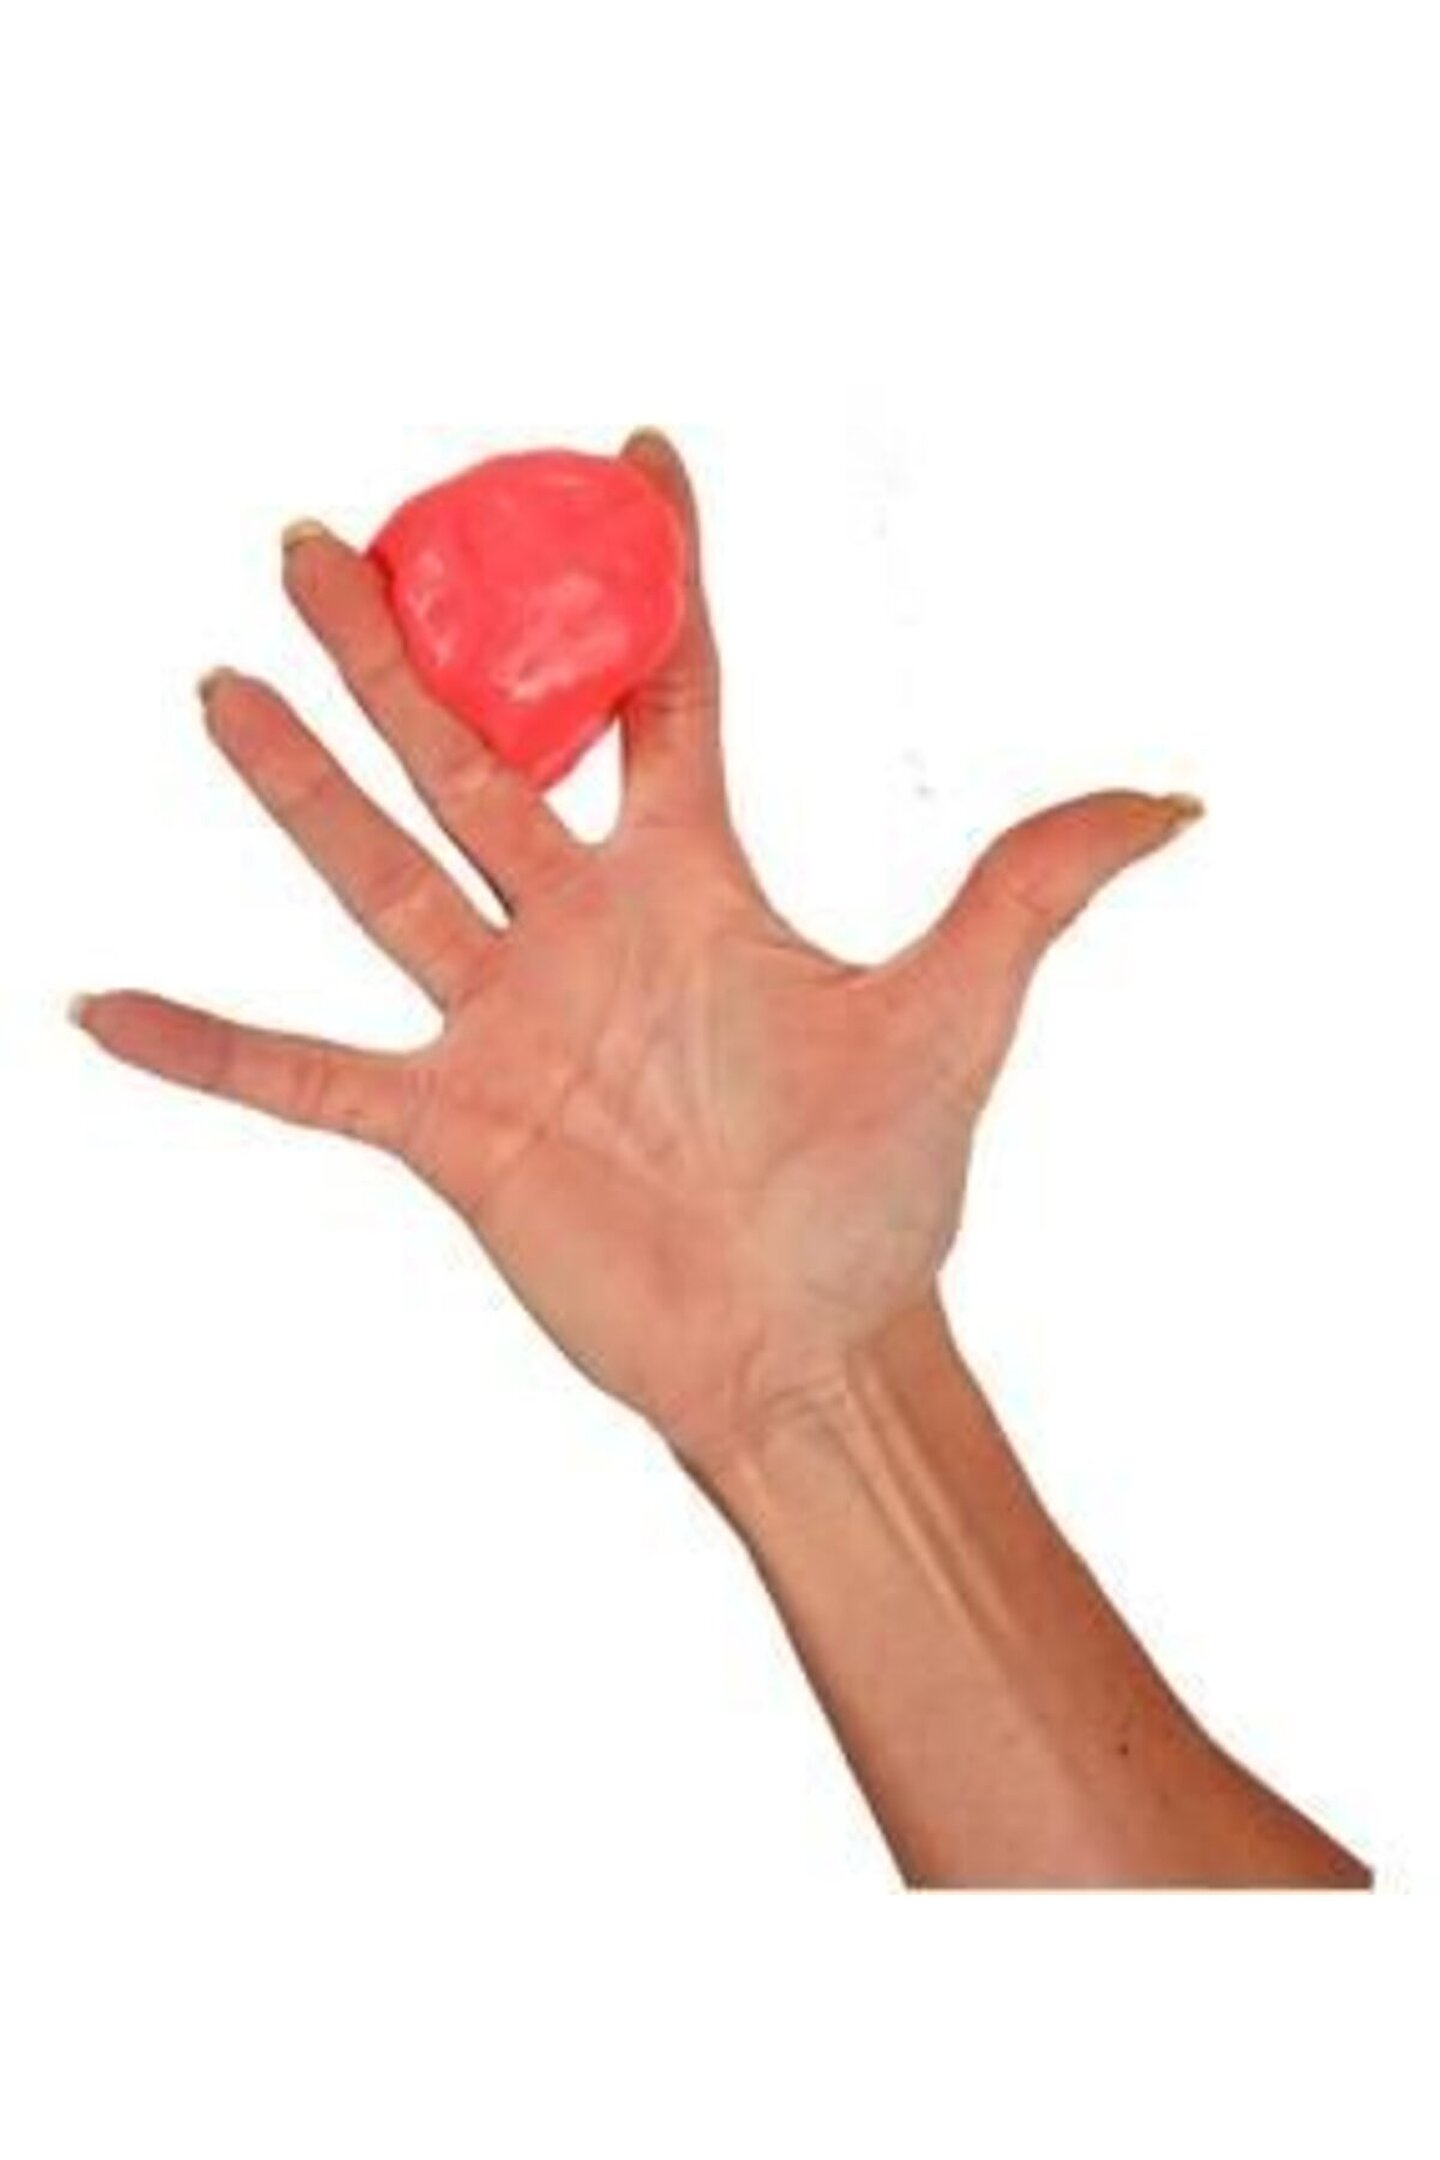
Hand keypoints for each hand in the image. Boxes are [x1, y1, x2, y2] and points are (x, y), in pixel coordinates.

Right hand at [73, 431, 1201, 1475]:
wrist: (809, 1347)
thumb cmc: (881, 1191)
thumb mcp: (961, 1018)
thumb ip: (1031, 889)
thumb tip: (1172, 798)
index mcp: (696, 883)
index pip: (664, 692)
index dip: (651, 573)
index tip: (631, 450)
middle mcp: (585, 931)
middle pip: (472, 754)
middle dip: (395, 644)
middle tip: (318, 535)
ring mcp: (505, 1023)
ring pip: (377, 874)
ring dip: (295, 785)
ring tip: (219, 682)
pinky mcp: (449, 1127)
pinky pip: (304, 1074)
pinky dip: (208, 1049)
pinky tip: (103, 1009)